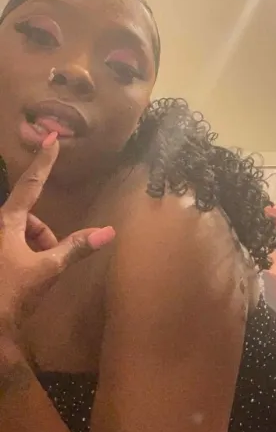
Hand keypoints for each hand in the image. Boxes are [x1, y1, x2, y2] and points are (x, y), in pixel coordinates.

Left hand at [0, 133, 114, 340]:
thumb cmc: (10, 294)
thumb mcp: (47, 270)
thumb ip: (75, 248)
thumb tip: (108, 232)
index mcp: (6, 223)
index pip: (30, 183)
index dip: (44, 160)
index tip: (52, 137)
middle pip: (29, 218)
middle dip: (44, 235)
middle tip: (48, 261)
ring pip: (23, 235)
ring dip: (36, 249)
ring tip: (36, 276)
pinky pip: (15, 247)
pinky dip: (26, 258)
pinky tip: (25, 280)